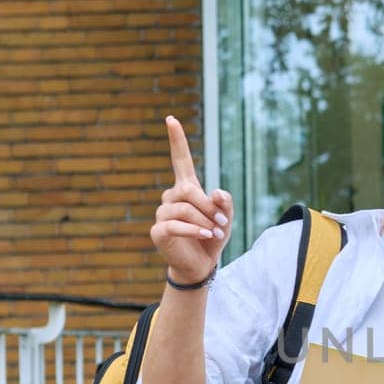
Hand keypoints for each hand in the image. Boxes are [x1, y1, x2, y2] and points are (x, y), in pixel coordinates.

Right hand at [150, 116, 233, 285]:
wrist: (200, 264)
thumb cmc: (211, 237)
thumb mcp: (226, 218)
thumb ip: (225, 203)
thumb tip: (217, 191)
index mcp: (186, 188)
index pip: (180, 160)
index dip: (177, 140)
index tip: (171, 119)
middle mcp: (171, 197)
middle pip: (189, 191)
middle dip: (209, 206)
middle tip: (222, 222)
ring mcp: (162, 213)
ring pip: (185, 208)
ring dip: (205, 221)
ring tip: (214, 233)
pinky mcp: (158, 231)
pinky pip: (176, 225)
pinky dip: (194, 230)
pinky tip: (204, 236)